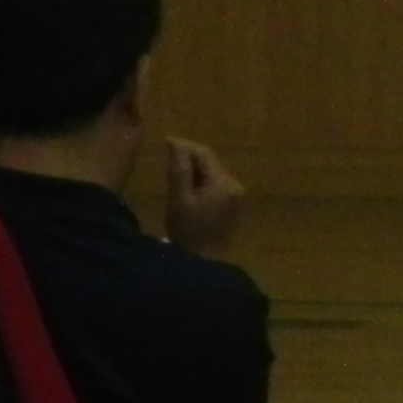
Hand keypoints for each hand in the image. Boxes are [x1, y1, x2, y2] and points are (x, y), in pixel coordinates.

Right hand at [163, 139, 244, 255]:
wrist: (205, 262)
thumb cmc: (188, 233)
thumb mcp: (179, 201)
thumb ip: (178, 171)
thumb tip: (175, 144)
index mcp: (224, 182)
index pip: (205, 154)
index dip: (185, 146)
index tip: (165, 141)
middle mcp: (235, 184)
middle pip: (210, 163)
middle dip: (189, 157)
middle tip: (167, 155)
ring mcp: (236, 195)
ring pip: (212, 173)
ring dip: (194, 169)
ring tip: (173, 170)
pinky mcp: (233, 205)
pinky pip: (215, 185)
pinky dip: (201, 181)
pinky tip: (186, 188)